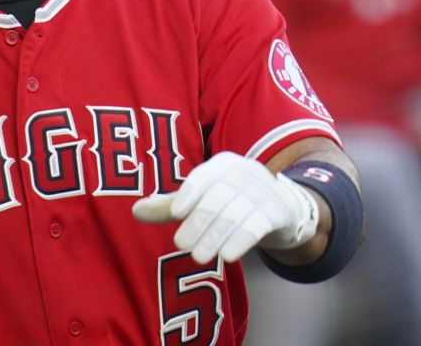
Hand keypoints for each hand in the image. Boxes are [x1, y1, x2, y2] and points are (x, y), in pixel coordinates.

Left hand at [132, 151, 318, 263]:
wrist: (283, 208)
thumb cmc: (233, 201)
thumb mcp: (204, 198)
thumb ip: (171, 205)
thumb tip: (136, 210)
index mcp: (223, 164)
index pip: (203, 176)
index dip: (189, 193)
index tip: (175, 213)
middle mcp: (244, 172)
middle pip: (217, 198)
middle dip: (197, 222)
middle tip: (181, 245)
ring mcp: (263, 191)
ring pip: (234, 215)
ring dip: (214, 237)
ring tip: (198, 256)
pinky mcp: (277, 211)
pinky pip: (256, 226)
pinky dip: (239, 241)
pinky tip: (227, 256)